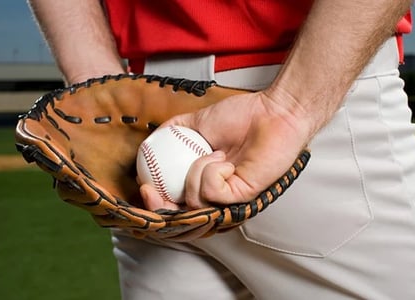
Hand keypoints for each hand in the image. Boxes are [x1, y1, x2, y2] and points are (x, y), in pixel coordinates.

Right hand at [141, 90, 310, 209]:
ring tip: (213, 152)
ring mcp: (229, 200)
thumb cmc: (241, 117)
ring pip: (194, 204)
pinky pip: (211, 192)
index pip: (175, 209)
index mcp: (203, 184)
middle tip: (151, 191)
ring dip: (194, 174)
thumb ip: (171, 132)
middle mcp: (215, 197)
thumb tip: (149, 145)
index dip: (155, 206)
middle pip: (181, 222)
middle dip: (160, 210)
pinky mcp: (242, 198)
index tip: (144, 186)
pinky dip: (211, 171)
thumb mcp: (195, 123)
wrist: (270, 112)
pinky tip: (225, 159)